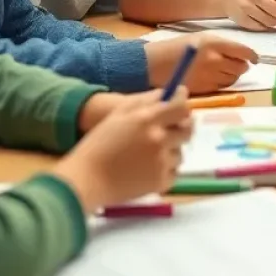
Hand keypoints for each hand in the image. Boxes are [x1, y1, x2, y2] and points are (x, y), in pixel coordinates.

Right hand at [54, 90, 191, 210]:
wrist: (87, 179)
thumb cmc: (99, 143)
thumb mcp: (119, 113)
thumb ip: (146, 101)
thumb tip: (168, 94)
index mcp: (148, 119)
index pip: (181, 107)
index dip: (183, 102)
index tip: (180, 101)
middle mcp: (159, 139)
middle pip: (188, 129)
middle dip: (181, 127)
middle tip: (171, 128)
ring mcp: (161, 162)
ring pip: (180, 152)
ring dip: (171, 150)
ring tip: (149, 154)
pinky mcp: (161, 181)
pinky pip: (173, 172)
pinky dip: (165, 170)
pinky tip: (147, 169)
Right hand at [146, 33, 257, 93]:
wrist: (154, 64)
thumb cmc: (177, 48)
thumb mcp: (201, 38)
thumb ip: (222, 46)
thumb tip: (241, 56)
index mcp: (214, 43)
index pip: (243, 51)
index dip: (252, 56)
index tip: (255, 59)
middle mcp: (214, 60)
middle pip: (241, 67)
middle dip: (241, 66)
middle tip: (235, 64)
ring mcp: (209, 76)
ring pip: (233, 79)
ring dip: (232, 75)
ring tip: (222, 70)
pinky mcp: (204, 89)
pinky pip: (222, 87)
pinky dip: (222, 83)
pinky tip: (213, 78)